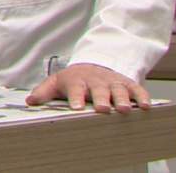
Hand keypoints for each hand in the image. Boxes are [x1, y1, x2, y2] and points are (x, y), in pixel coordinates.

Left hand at [25, 63, 150, 113]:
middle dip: (101, 98)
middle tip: (102, 108)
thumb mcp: (58, 81)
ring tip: (124, 109)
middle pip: (99, 89)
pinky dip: (142, 96)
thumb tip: (30, 101)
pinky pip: (136, 89)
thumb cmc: (75, 79)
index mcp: (78, 81)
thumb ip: (45, 91)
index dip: (76, 97)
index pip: (75, 88)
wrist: (96, 65)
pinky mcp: (127, 84)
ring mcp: (113, 82)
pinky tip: (146, 106)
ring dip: (122, 99)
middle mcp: (97, 81)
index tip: (76, 107)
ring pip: (118, 90)